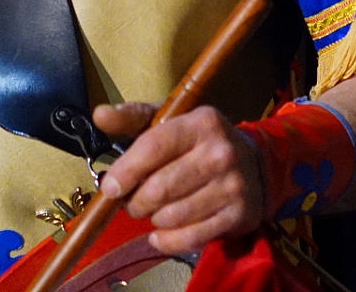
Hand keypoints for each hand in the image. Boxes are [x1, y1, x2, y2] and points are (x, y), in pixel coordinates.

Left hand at [92, 102, 263, 255]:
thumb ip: (132, 118)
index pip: (154, 147)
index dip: (126, 170)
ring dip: (153, 219)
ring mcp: (232, 185)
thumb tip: (100, 115)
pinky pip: (190, 238)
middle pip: (160, 188)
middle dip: (136, 202)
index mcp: (201, 123)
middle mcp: (220, 152)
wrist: (255, 167)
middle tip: (132, 203)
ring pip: (172, 216)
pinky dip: (167, 241)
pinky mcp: (239, 215)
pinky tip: (161, 234)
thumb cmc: (198, 143)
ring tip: (154, 211)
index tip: (110, 188)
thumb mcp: (168, 122)